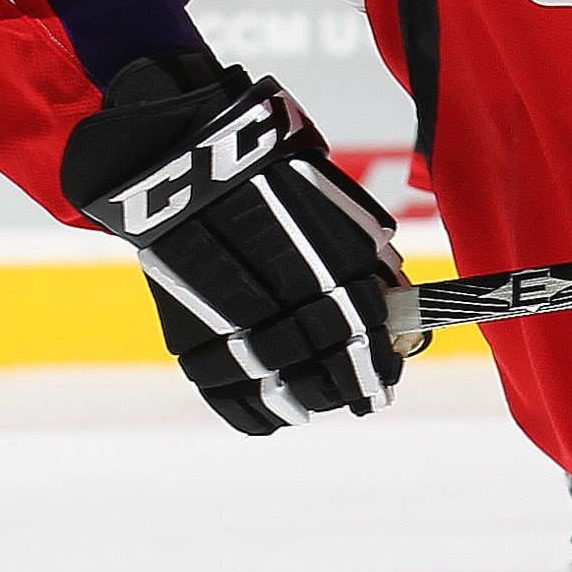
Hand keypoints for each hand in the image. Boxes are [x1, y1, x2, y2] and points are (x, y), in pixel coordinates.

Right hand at [60, 51, 407, 432]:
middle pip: (321, 354)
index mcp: (321, 248)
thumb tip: (395, 302)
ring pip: (273, 374)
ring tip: (321, 407)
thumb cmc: (266, 171)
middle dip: (346, 383)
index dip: (377, 360)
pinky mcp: (183, 321)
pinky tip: (274, 417)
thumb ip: (362, 251)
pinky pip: (218, 383)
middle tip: (363, 400)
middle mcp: (277, 281)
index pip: (361, 324)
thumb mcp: (327, 198)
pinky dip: (249, 409)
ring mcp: (226, 304)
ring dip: (304, 398)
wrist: (176, 154)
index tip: (388, 379)